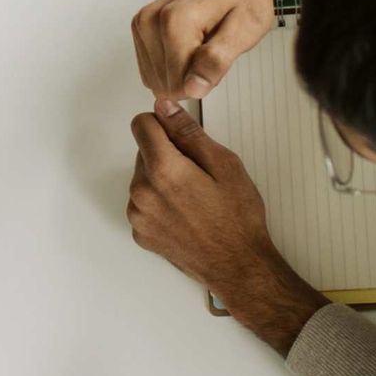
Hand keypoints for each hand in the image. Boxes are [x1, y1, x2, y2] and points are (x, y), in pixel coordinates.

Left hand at [127, 100, 325, 353]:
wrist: (237, 266)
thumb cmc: (237, 218)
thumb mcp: (225, 165)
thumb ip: (189, 133)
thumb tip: (165, 108)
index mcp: (163, 171)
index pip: (141, 125)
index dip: (162, 124)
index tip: (180, 134)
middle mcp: (141, 193)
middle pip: (143, 152)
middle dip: (166, 154)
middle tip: (199, 174)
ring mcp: (138, 216)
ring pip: (142, 178)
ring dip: (161, 179)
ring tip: (194, 197)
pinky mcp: (140, 233)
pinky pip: (143, 204)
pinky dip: (159, 202)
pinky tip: (185, 214)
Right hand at [133, 0, 333, 99]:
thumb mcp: (244, 31)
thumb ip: (217, 61)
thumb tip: (194, 89)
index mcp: (175, 21)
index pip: (178, 84)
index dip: (203, 80)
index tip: (217, 57)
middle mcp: (151, 20)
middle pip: (165, 84)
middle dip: (191, 75)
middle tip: (210, 48)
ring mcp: (142, 23)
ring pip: (156, 79)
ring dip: (181, 70)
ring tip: (200, 43)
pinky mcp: (140, 27)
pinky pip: (151, 69)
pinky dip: (171, 64)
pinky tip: (188, 44)